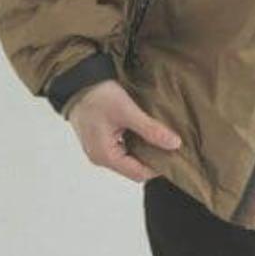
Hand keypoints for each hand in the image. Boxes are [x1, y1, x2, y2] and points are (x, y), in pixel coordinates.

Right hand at [66, 80, 181, 183]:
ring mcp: (99, 149)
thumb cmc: (99, 96)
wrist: (78, 82)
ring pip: (129, 157)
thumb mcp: (128, 112)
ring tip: (161, 136)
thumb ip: (151, 130)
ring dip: (144, 149)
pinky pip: (122, 147)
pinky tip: (146, 131)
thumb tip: (174, 144)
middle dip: (153, 158)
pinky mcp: (101, 139)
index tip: (175, 154)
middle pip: (133, 167)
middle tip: (171, 144)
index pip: (138, 173)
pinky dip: (136, 142)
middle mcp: (100, 157)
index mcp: (106, 156)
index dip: (159, 166)